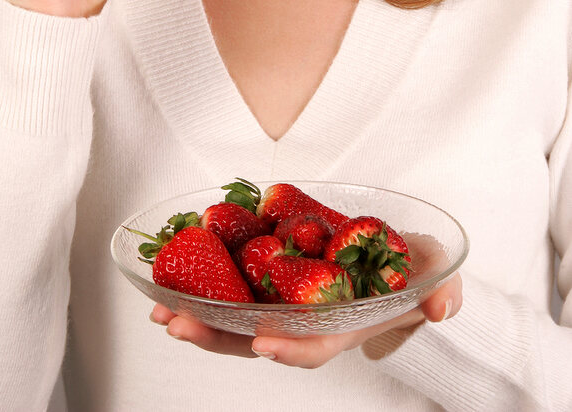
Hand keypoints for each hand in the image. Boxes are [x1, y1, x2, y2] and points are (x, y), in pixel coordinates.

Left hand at [149, 273, 461, 367]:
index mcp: (345, 325)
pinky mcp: (271, 274)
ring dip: (198, 317)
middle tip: (177, 325)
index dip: (290, 347)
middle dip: (218, 337)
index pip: (315, 345)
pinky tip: (170, 278)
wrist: (400, 256)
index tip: (263, 342)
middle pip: (258, 338)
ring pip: (237, 320)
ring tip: (159, 311)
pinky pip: (233, 286)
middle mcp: (308, 320)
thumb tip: (440, 305)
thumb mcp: (438, 274)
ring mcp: (286, 301)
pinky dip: (202, 286)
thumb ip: (444, 289)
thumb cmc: (417, 269)